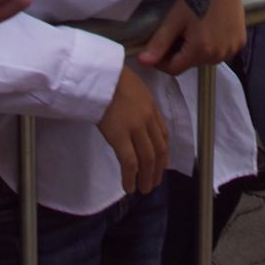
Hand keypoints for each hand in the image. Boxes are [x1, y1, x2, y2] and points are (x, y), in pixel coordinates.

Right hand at [95, 65, 168, 194]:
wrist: (101, 75)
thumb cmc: (111, 77)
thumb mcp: (133, 87)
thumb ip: (138, 103)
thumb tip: (134, 115)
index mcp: (151, 107)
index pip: (163, 135)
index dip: (163, 152)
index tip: (162, 163)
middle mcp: (148, 119)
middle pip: (158, 150)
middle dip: (158, 169)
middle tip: (155, 183)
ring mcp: (135, 129)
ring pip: (147, 159)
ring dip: (147, 177)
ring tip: (144, 190)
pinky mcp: (120, 136)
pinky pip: (130, 162)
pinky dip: (131, 177)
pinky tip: (129, 187)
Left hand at [136, 0, 244, 75]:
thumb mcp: (174, 19)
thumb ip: (158, 43)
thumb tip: (143, 62)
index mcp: (200, 50)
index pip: (174, 69)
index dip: (161, 62)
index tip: (156, 48)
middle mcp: (218, 55)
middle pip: (190, 64)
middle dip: (179, 54)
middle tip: (174, 35)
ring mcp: (231, 49)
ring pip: (205, 60)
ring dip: (196, 51)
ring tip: (192, 31)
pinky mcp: (240, 43)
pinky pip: (220, 52)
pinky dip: (212, 46)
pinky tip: (208, 30)